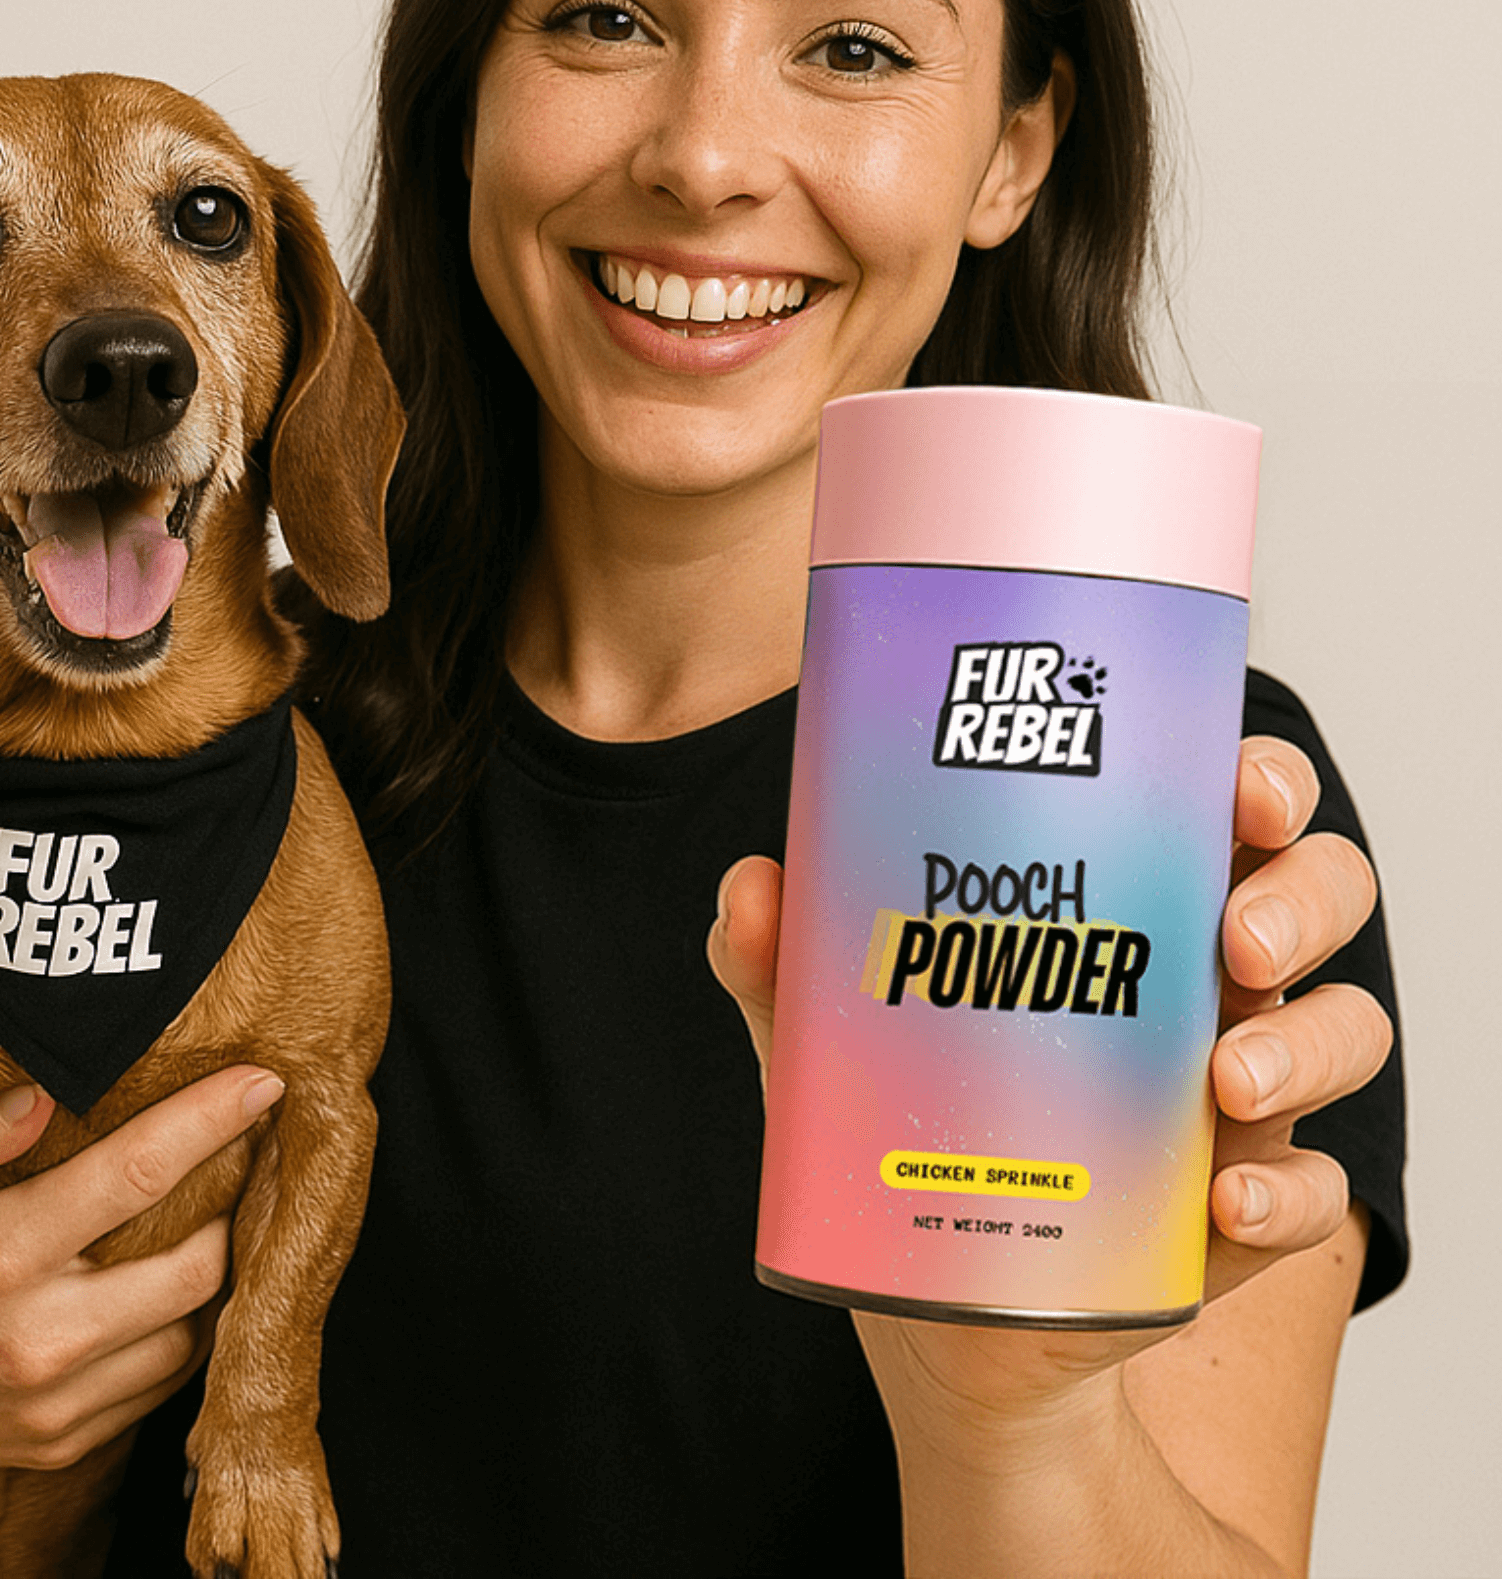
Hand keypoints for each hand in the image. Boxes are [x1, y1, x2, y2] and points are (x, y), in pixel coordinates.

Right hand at [0, 1066, 284, 1468]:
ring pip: (195, 1329)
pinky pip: (165, 1382)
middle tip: (250, 1156)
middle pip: (198, 1263)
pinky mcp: (66, 1440)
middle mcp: (39, 1335)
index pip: (138, 1174)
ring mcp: (58, 1400)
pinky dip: (186, 1329)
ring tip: (221, 1216)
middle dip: (238, 1202)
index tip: (263, 1083)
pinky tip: (175, 1285)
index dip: (210, 1121)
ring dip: (219, 1270)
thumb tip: (44, 1092)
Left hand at [708, 739, 1388, 1297]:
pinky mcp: (1241, 1210)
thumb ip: (782, 966)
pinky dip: (1286, 1196)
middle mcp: (1199, 979)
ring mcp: (1235, 1092)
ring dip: (1306, 1043)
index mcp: (1120, 901)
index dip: (1258, 780)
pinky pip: (1316, 1191)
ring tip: (1224, 1078)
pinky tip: (1220, 1204)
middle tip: (1237, 939)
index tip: (1238, 786)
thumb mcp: (831, 1041)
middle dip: (1300, 899)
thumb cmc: (903, 1127)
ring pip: (1343, 1028)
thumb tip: (750, 890)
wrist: (939, 1312)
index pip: (1218, 807)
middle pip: (1313, 895)